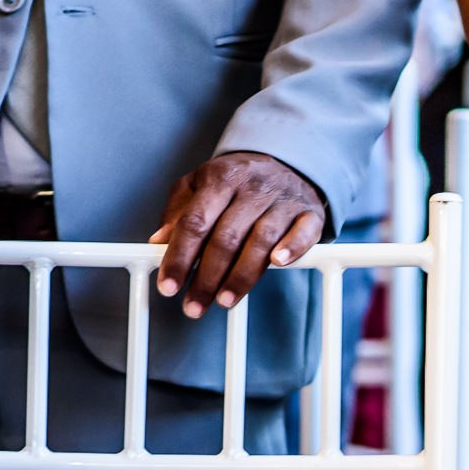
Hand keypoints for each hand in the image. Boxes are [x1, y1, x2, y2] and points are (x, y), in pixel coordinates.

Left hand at [152, 152, 326, 318]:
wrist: (286, 162)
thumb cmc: (236, 181)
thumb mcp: (200, 185)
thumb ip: (178, 212)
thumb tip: (159, 242)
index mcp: (220, 178)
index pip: (195, 222)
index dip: (179, 257)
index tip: (168, 287)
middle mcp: (253, 187)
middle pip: (226, 238)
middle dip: (206, 278)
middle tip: (193, 307)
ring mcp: (283, 200)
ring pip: (261, 241)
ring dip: (241, 276)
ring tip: (223, 301)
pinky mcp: (309, 213)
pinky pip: (303, 232)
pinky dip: (291, 248)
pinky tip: (277, 264)